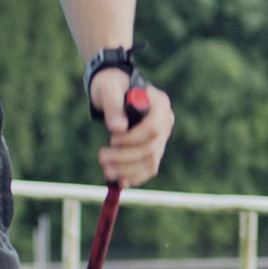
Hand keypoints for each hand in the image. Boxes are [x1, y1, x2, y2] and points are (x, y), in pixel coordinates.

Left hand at [94, 68, 171, 186]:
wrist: (115, 92)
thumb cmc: (112, 87)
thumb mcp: (108, 91)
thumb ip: (113, 107)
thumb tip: (117, 128)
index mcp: (159, 103)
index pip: (154, 128)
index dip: (133, 138)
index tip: (112, 138)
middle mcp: (166, 121)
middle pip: (152, 147)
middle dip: (125, 157)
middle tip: (102, 157)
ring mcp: (162, 136)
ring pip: (150, 161)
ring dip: (128, 170)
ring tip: (106, 171)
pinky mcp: (154, 149)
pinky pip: (149, 168)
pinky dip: (135, 176)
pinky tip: (120, 181)